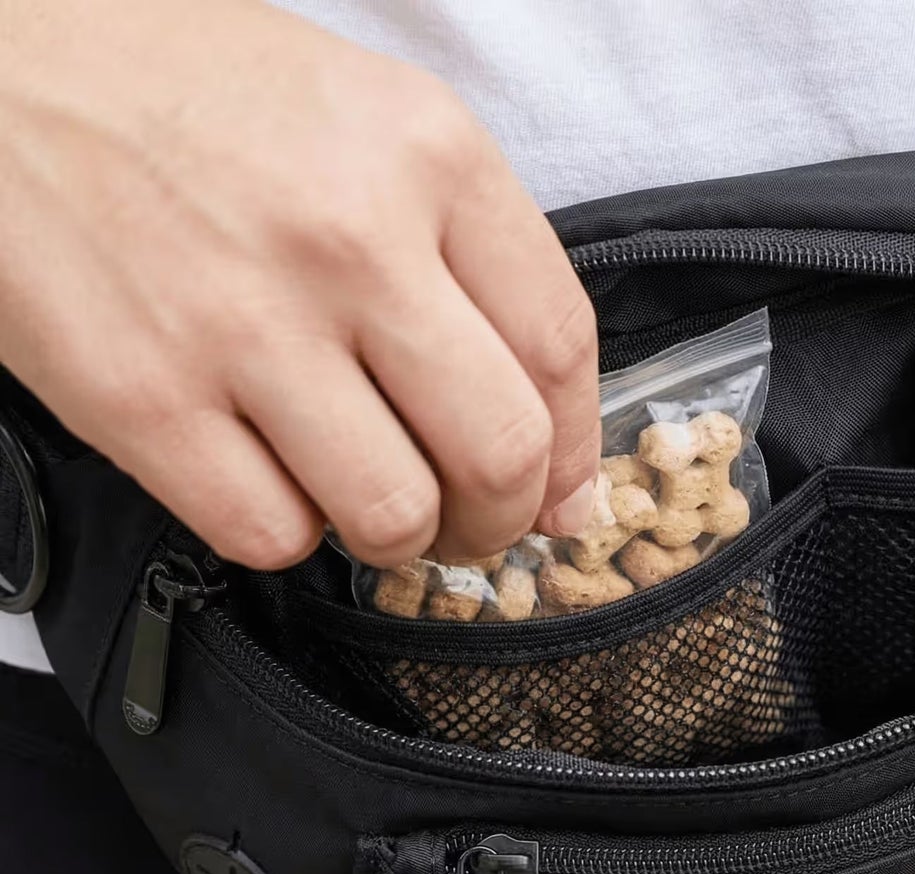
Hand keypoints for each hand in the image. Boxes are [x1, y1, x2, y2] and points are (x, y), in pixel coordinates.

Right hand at [0, 0, 599, 568]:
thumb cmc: (192, 95)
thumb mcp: (366, 122)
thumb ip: (477, 270)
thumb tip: (558, 467)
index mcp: (426, 153)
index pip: (560, 348)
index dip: (577, 453)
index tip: (561, 495)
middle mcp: (349, 237)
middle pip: (501, 453)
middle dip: (501, 521)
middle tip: (472, 524)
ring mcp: (242, 321)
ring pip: (394, 516)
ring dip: (399, 540)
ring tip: (368, 501)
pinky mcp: (141, 396)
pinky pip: (272, 535)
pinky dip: (288, 533)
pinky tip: (269, 478)